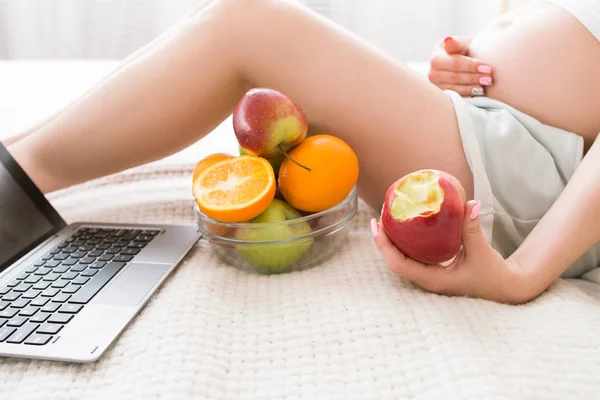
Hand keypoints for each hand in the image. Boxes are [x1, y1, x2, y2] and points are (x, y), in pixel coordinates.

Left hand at [372, 200, 531, 303]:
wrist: (505, 288)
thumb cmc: (493, 274)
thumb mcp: (482, 251)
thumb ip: (473, 228)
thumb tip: (471, 203)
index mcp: (433, 279)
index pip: (399, 264)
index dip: (384, 245)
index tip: (378, 225)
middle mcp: (427, 279)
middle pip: (395, 260)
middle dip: (384, 240)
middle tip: (380, 216)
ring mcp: (430, 276)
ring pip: (402, 259)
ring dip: (392, 241)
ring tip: (387, 219)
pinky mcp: (434, 270)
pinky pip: (413, 256)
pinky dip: (406, 242)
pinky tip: (405, 227)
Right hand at [428, 36, 492, 97]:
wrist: (464, 63)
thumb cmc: (464, 52)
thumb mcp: (462, 44)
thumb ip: (456, 43)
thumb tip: (449, 40)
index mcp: (436, 57)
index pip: (454, 62)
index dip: (471, 65)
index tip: (486, 67)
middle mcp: (432, 73)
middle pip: (454, 77)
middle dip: (473, 77)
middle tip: (489, 78)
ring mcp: (436, 86)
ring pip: (454, 88)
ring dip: (471, 87)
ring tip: (485, 85)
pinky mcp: (442, 95)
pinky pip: (455, 96)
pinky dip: (467, 94)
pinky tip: (478, 92)